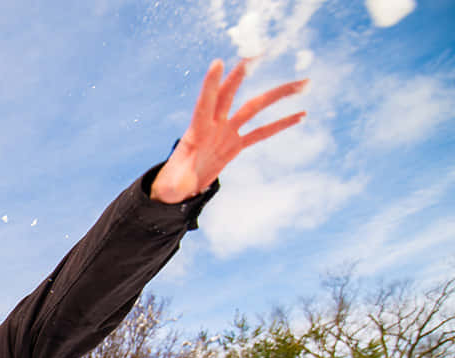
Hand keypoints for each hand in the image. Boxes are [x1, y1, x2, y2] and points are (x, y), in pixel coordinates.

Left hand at [151, 59, 307, 203]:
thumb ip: (179, 183)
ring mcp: (226, 132)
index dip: (211, 84)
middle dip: (244, 74)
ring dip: (278, 94)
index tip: (218, 62)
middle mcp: (213, 125)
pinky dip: (281, 124)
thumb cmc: (170, 186)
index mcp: (196, 132)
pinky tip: (301, 114)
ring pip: (255, 108)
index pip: (205, 103)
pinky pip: (262, 132)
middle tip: (261, 52)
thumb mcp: (172, 186)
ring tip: (304, 83)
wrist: (178, 187)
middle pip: (231, 94)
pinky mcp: (236, 144)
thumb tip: (184, 186)